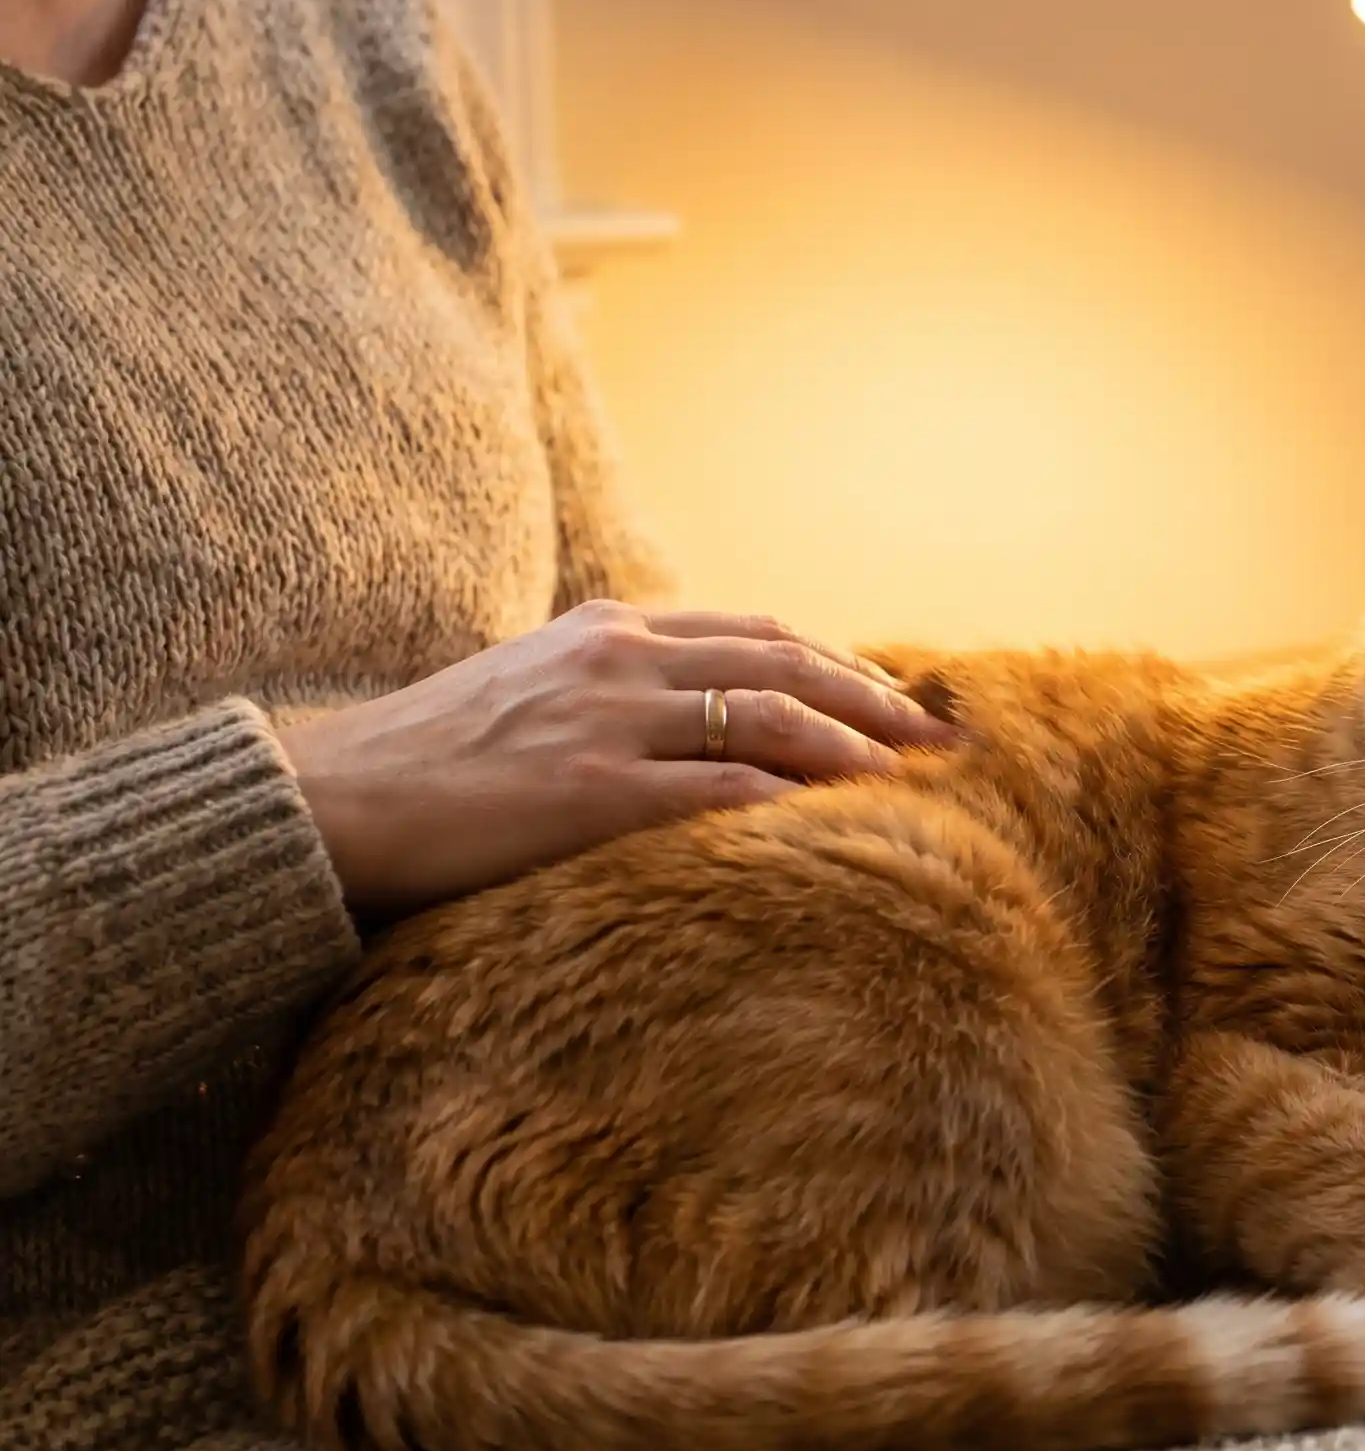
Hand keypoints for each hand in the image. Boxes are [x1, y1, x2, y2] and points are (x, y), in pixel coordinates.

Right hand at [276, 600, 957, 912]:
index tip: (901, 701)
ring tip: (916, 781)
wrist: (333, 798)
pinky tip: (840, 821)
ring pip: (769, 716)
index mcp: (612, 629)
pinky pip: (716, 789)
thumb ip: (618, 693)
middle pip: (787, 662)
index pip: (760, 632)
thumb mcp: (535, 692)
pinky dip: (788, 800)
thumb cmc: (433, 761)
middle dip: (879, 699)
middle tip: (945, 739)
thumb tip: (699, 724)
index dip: (843, 665)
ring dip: (857, 748)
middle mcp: (620, 658)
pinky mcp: (589, 789)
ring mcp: (607, 720)